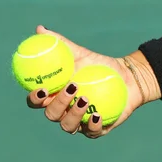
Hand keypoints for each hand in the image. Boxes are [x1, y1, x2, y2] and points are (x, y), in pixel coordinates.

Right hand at [26, 25, 159, 137]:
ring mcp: (79, 123)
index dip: (35, 99)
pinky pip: (91, 132)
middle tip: (71, 88)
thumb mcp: (81, 53)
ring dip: (74, 114)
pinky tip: (96, 114)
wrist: (126, 78)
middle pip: (51, 115)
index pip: (37, 101)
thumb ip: (60, 44)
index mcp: (54, 96)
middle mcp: (63, 112)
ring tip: (85, 98)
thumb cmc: (99, 65)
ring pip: (68, 126)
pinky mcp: (96, 130)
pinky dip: (92, 125)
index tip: (43, 89)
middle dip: (58, 104)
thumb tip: (39, 29)